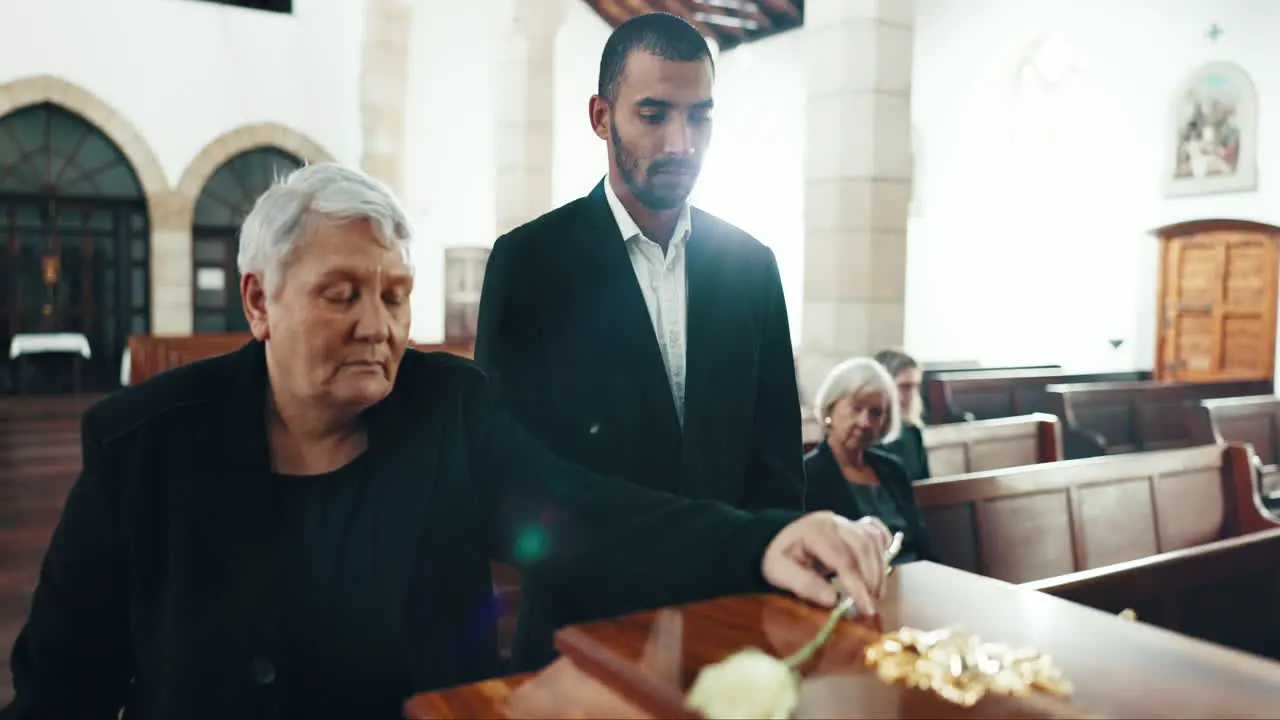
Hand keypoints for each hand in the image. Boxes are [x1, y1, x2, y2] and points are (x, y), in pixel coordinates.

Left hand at [760, 511, 890, 615]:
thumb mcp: (778, 572)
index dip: (858, 587)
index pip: (844, 560)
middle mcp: (833, 522)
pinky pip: (876, 531)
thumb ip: (803, 584)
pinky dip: (883, 547)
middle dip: (871, 580)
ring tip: (875, 594)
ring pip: (873, 541)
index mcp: (814, 532)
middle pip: (863, 548)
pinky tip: (881, 565)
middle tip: (870, 605)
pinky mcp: (852, 524)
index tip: (866, 609)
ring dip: (879, 569)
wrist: (776, 537)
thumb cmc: (779, 557)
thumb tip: (833, 600)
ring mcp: (845, 521)